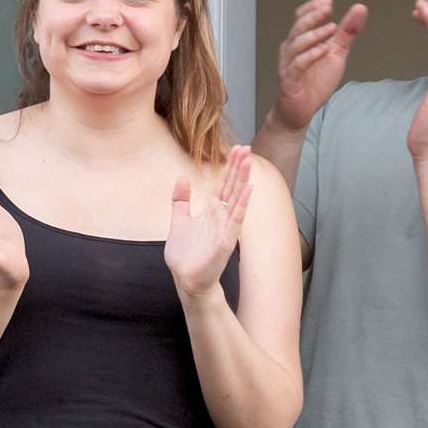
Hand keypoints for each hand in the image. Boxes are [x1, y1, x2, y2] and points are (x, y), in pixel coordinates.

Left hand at [164, 145, 251, 299]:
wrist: (185, 280)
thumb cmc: (185, 255)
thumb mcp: (178, 221)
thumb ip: (180, 200)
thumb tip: (181, 178)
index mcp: (212, 212)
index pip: (223, 184)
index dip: (229, 167)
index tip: (236, 148)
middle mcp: (221, 218)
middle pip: (232, 188)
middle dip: (238, 168)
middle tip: (247, 147)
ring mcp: (225, 229)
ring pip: (236, 200)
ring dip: (243, 181)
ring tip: (249, 162)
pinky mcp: (225, 242)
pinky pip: (235, 221)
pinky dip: (242, 205)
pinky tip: (249, 190)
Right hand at [273, 0, 367, 130]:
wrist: (300, 111)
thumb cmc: (314, 83)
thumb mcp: (336, 53)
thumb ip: (346, 32)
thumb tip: (360, 9)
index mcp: (302, 40)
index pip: (302, 17)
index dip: (313, 8)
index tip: (328, 2)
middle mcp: (292, 49)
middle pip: (299, 27)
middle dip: (313, 16)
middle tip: (328, 8)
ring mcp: (289, 64)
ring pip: (296, 44)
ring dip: (314, 34)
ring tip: (331, 28)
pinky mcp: (289, 80)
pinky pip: (297, 65)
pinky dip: (309, 56)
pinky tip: (322, 50)